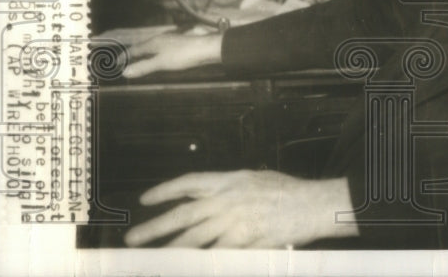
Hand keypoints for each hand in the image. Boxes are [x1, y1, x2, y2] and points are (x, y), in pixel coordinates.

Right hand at [122, 27, 223, 78]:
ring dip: (145, 54)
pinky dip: (155, 55)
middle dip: (134, 54)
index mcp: (153, 42)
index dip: (125, 57)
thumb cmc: (183, 55)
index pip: (134, 49)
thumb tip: (124, 71)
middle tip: (125, 62)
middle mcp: (161, 39)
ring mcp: (171, 41)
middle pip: (143, 47)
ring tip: (140, 61)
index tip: (116, 63)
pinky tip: (159, 60)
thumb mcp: (161, 63)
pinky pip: (161, 50)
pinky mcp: (179, 45)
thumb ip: (144, 66)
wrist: (207, 48)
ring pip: (153, 47)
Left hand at [124, 171, 357, 247]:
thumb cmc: (289, 191)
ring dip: (171, 254)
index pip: (189, 184)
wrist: (314, 204)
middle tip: (132, 240)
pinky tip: (192, 270)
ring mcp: (235, 225)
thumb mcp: (255, 180)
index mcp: (230, 181)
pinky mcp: (246, 246)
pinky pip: (217, 260)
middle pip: (183, 217)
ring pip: (194, 243)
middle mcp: (228, 201)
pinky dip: (202, 266)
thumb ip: (229, 190)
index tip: (145, 200)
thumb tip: (204, 201)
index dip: (165, 191)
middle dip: (155, 228)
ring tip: (154, 262)